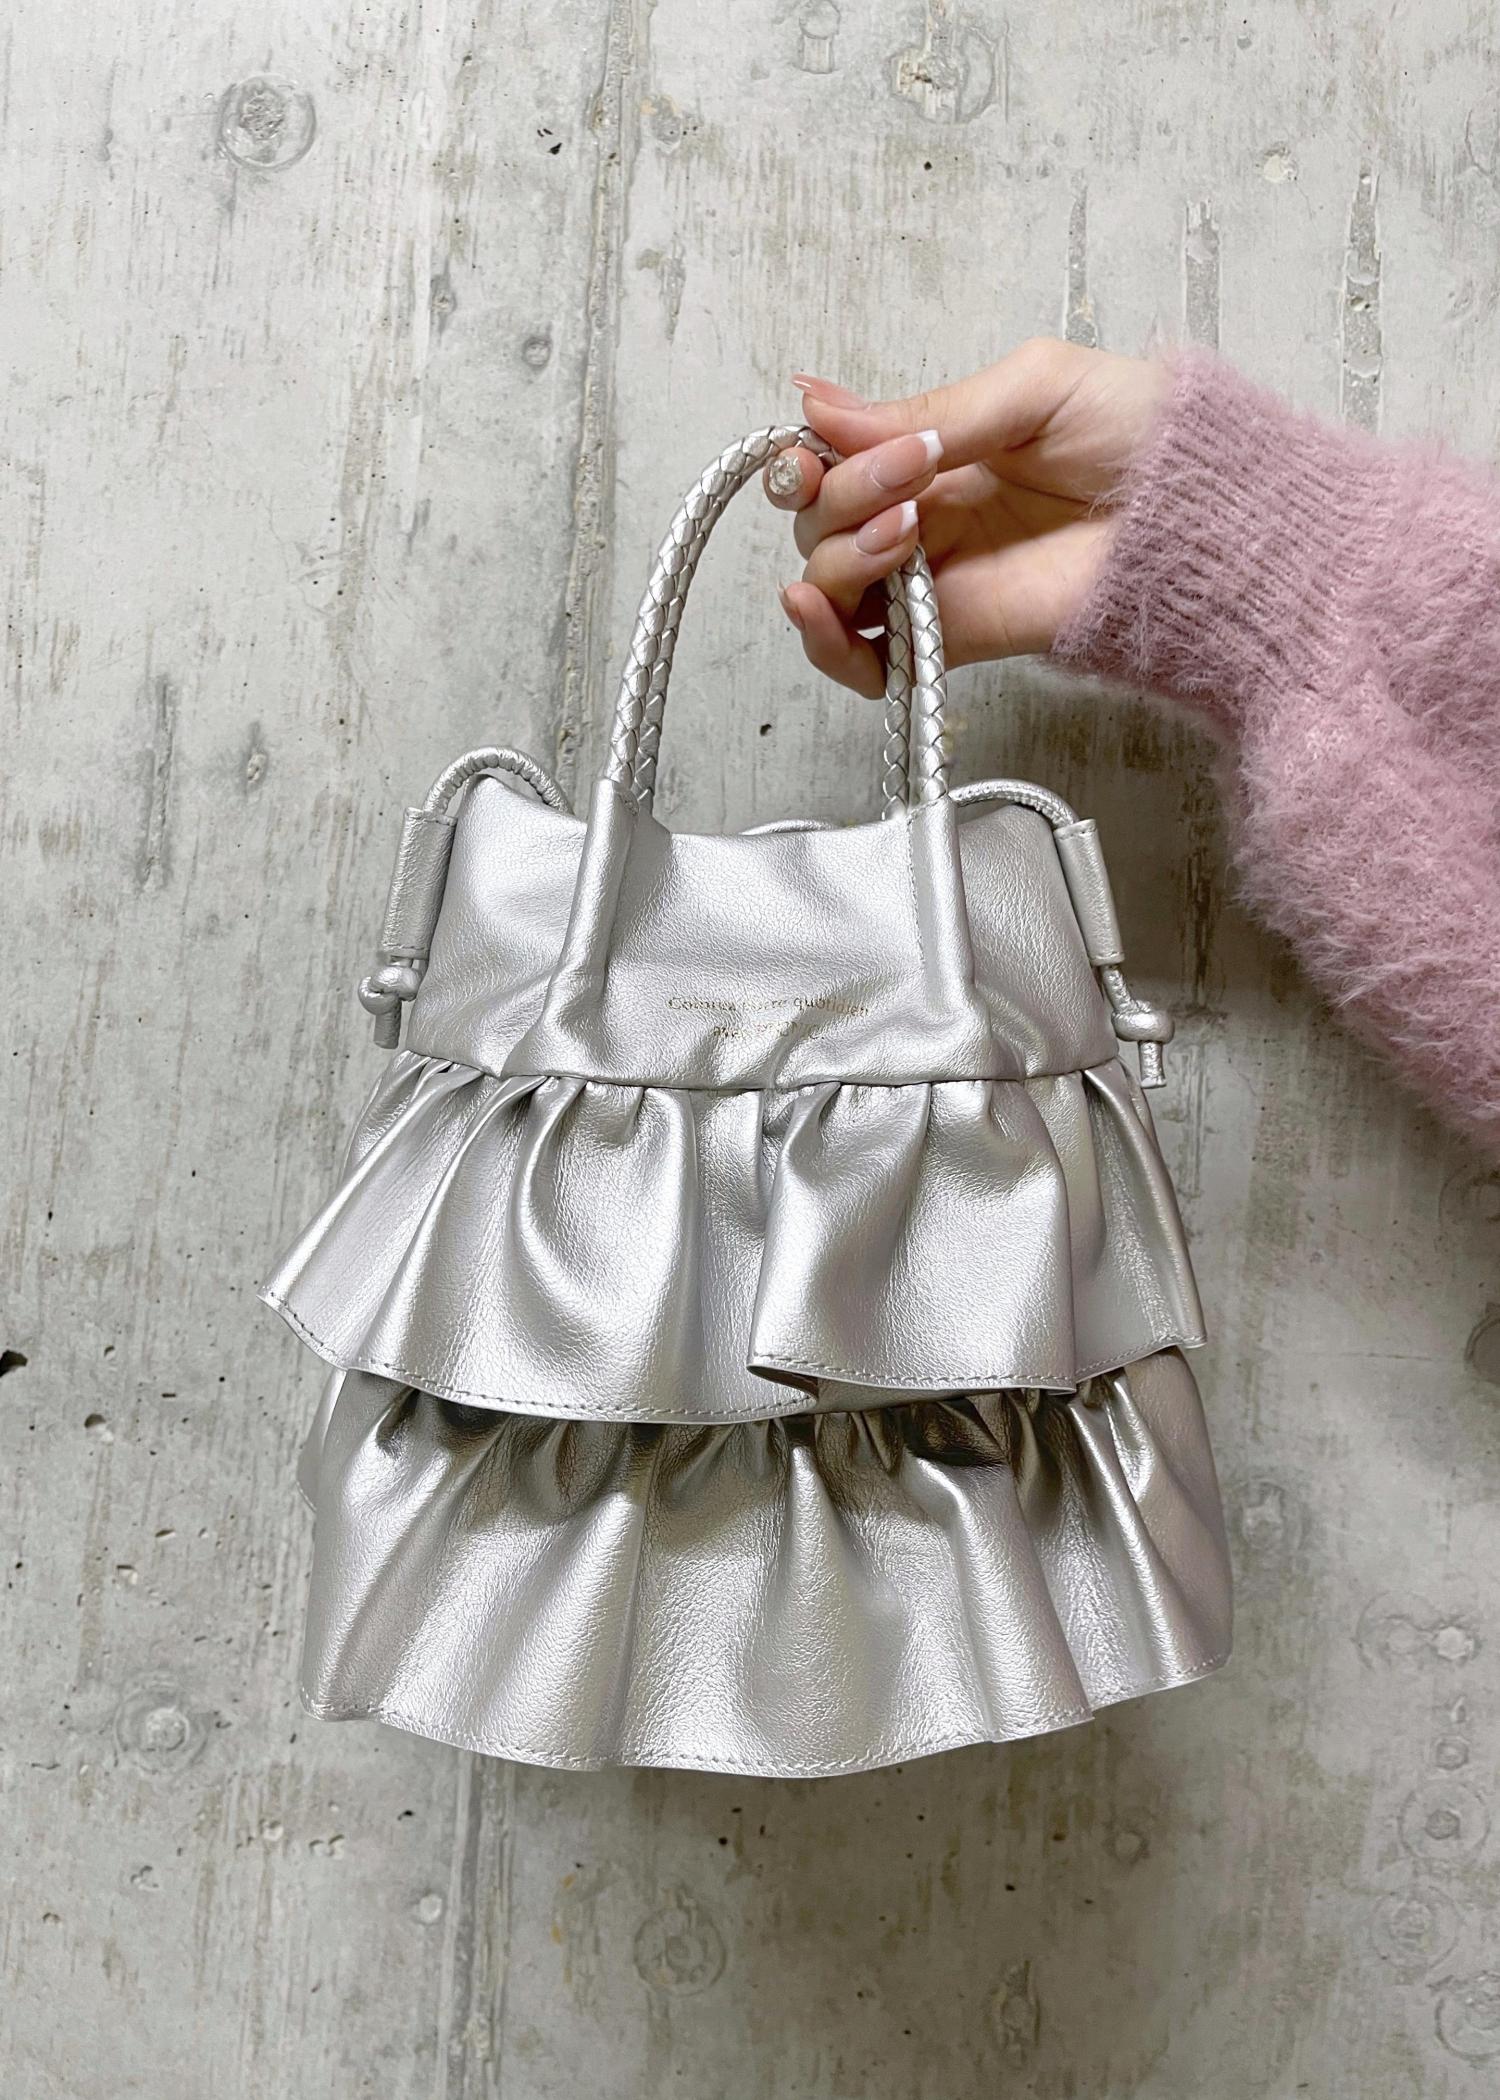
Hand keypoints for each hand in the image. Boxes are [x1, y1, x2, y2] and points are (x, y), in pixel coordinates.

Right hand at [764, 338, 1166, 694]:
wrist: (1201, 518)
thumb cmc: (1143, 439)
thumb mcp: (1029, 389)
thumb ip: (926, 409)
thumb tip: (814, 403)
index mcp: (937, 455)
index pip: (834, 463)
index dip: (815, 458)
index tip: (835, 445)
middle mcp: (925, 520)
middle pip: (820, 523)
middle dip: (841, 497)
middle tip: (911, 480)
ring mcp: (935, 583)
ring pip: (827, 585)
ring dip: (836, 556)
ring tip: (899, 535)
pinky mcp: (954, 639)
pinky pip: (864, 661)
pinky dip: (826, 643)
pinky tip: (819, 608)